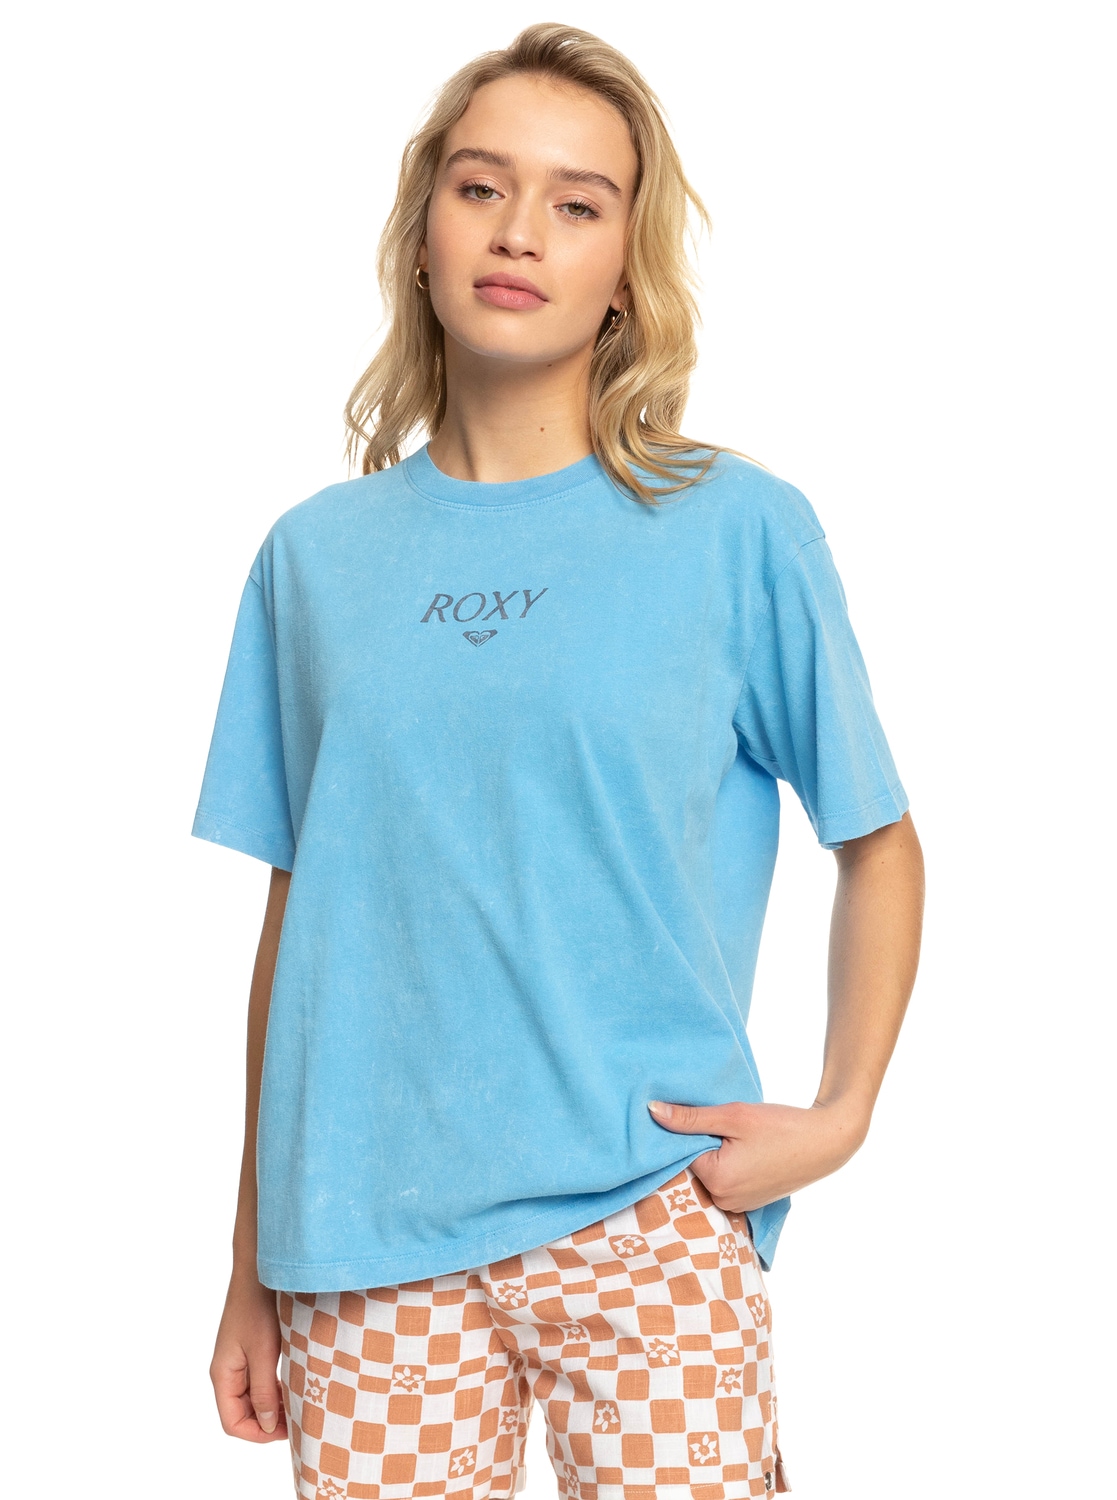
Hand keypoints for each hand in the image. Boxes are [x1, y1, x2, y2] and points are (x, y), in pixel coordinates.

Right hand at [210, 1266, 287, 1442]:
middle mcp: (227, 1371)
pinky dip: (275, 1389)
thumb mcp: (263, 1352)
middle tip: (299, 1421)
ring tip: (299, 1406)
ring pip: (252, 1398)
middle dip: (268, 1422)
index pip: (233, 1423)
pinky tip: (294, 1386)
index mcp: (223, 1375)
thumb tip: (266, 1426)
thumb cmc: (258, 1307)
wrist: (259, 1270)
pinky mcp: (250, 1349)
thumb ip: (263, 1391)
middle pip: (242, 1413)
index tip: (287, 1432)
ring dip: (273, 1406)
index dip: (258, 1433)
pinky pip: (259, 1380)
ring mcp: (238, 1360)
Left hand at [648, 1097, 870, 1211]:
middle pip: (694, 1165)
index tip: (692, 1112)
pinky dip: (728, 1164)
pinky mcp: (750, 1202)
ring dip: (715, 1154)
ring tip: (736, 1135)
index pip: (680, 1152)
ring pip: (710, 1173)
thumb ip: (690, 1117)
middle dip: (700, 1143)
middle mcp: (723, 1200)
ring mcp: (737, 1205)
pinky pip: (726, 1181)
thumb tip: (651, 1111)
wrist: (826, 1142)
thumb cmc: (781, 1126)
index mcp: (716, 1181)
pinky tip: (744, 1148)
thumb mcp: (733, 1115)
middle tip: (720, 1121)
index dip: (685, 1130)